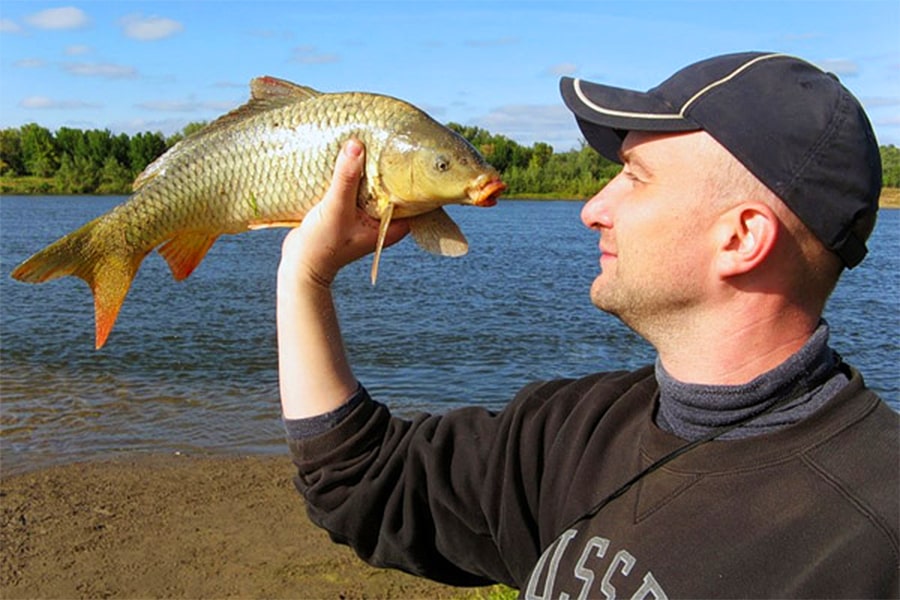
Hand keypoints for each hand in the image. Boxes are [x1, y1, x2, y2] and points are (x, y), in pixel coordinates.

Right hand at [280, 139, 409, 286]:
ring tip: (367, 141)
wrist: (298, 266)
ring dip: (367, 170)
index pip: (411, 195)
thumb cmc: (322, 245)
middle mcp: (382, 221)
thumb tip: (356, 145)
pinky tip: (347, 158)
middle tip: (386, 138)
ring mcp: (365, 217)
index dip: (410, 174)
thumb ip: (346, 178)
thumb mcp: (336, 208)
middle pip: (390, 187)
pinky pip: (355, 189)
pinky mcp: (348, 212)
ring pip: (372, 186)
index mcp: (390, 226)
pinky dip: (351, 176)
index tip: (407, 149)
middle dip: (386, 167)